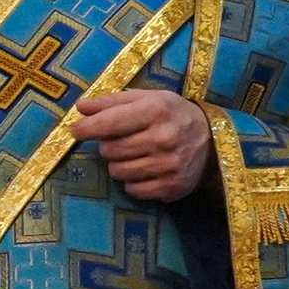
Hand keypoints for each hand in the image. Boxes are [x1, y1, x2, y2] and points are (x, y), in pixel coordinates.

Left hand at [72, 88, 211, 200]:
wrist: (212, 139)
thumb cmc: (171, 114)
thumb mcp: (147, 98)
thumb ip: (112, 102)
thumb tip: (81, 107)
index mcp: (155, 110)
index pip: (108, 123)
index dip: (86, 128)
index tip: (76, 130)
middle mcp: (163, 138)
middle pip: (109, 150)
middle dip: (108, 146)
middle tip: (122, 140)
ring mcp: (169, 165)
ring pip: (117, 172)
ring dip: (119, 164)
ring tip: (135, 154)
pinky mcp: (172, 186)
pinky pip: (132, 190)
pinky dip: (133, 181)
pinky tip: (145, 169)